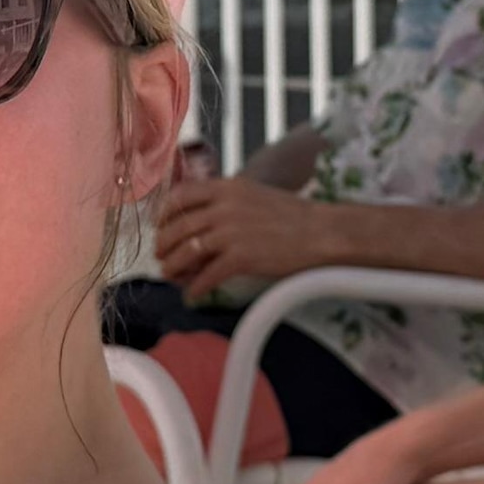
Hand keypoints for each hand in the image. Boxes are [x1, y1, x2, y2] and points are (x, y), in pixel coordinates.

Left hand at [150, 172, 333, 297]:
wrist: (322, 233)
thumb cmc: (293, 217)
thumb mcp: (254, 195)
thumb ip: (226, 201)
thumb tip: (200, 222)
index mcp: (227, 187)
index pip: (180, 195)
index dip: (164, 214)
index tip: (161, 227)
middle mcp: (224, 206)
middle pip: (178, 226)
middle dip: (164, 245)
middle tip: (161, 257)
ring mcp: (231, 231)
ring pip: (186, 251)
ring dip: (173, 267)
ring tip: (171, 276)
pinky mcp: (241, 257)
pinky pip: (207, 275)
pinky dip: (196, 288)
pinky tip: (193, 295)